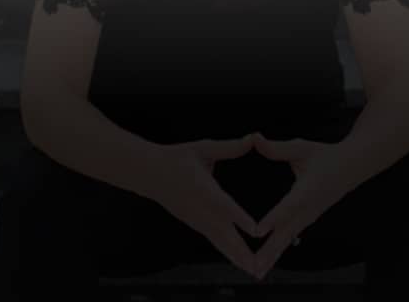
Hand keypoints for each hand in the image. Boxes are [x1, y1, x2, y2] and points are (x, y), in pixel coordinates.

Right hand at [151, 133, 260, 278]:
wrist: (149, 173)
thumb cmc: (177, 159)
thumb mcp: (203, 147)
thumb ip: (230, 147)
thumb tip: (253, 139)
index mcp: (202, 187)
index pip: (223, 204)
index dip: (239, 217)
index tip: (254, 229)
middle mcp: (199, 208)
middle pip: (223, 232)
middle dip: (241, 250)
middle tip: (258, 265)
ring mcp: (195, 219)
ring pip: (219, 241)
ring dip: (236, 256)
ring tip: (253, 270)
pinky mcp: (194, 224)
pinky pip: (213, 241)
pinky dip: (226, 252)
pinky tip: (238, 261)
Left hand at [248, 132, 350, 280]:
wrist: (352, 166)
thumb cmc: (327, 156)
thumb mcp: (301, 147)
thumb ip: (276, 148)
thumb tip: (255, 140)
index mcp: (309, 189)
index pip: (289, 205)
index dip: (274, 218)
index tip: (259, 231)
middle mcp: (310, 207)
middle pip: (288, 232)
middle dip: (270, 251)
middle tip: (255, 267)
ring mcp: (310, 216)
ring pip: (289, 238)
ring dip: (273, 255)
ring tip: (258, 271)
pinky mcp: (309, 219)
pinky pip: (291, 236)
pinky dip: (280, 250)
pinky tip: (269, 261)